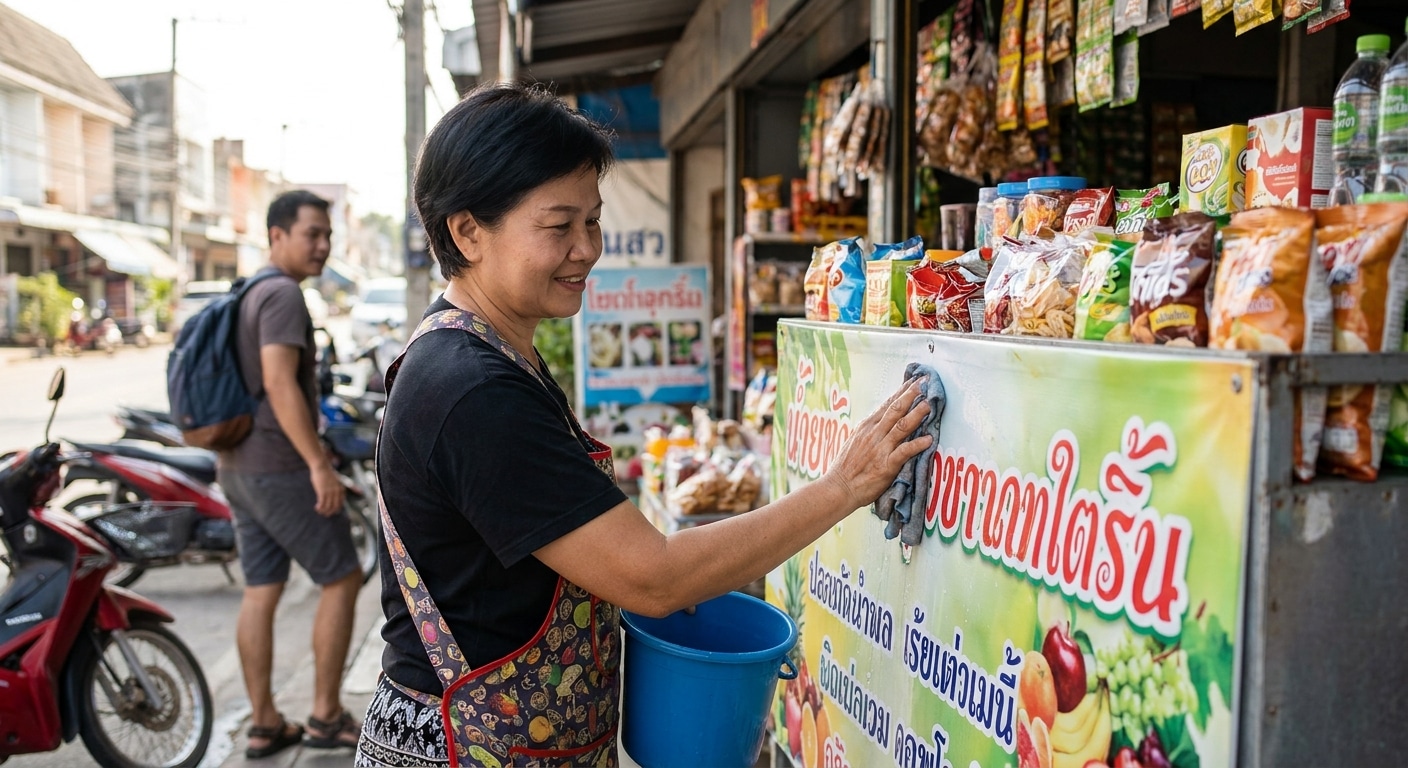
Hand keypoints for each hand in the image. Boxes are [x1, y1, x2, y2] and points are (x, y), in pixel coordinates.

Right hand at [311, 462, 345, 516]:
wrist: (322, 466)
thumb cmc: (327, 473)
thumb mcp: (336, 481)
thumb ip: (337, 489)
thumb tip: (337, 495)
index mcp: (341, 490)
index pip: (340, 504)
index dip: (336, 510)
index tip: (331, 512)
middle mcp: (337, 492)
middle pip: (334, 507)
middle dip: (329, 512)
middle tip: (324, 514)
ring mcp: (330, 492)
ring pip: (328, 507)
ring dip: (323, 511)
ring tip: (319, 511)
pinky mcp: (323, 492)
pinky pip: (322, 504)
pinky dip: (319, 508)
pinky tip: (316, 508)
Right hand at [824, 376, 932, 509]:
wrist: (838, 487)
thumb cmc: (846, 467)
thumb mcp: (855, 441)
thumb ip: (871, 430)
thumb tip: (883, 419)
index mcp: (867, 426)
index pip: (887, 404)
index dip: (902, 391)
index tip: (914, 381)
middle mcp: (874, 433)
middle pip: (896, 409)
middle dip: (911, 394)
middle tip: (925, 383)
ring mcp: (880, 448)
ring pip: (901, 426)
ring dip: (917, 414)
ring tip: (930, 404)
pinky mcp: (886, 464)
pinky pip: (904, 451)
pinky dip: (917, 444)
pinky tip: (929, 439)